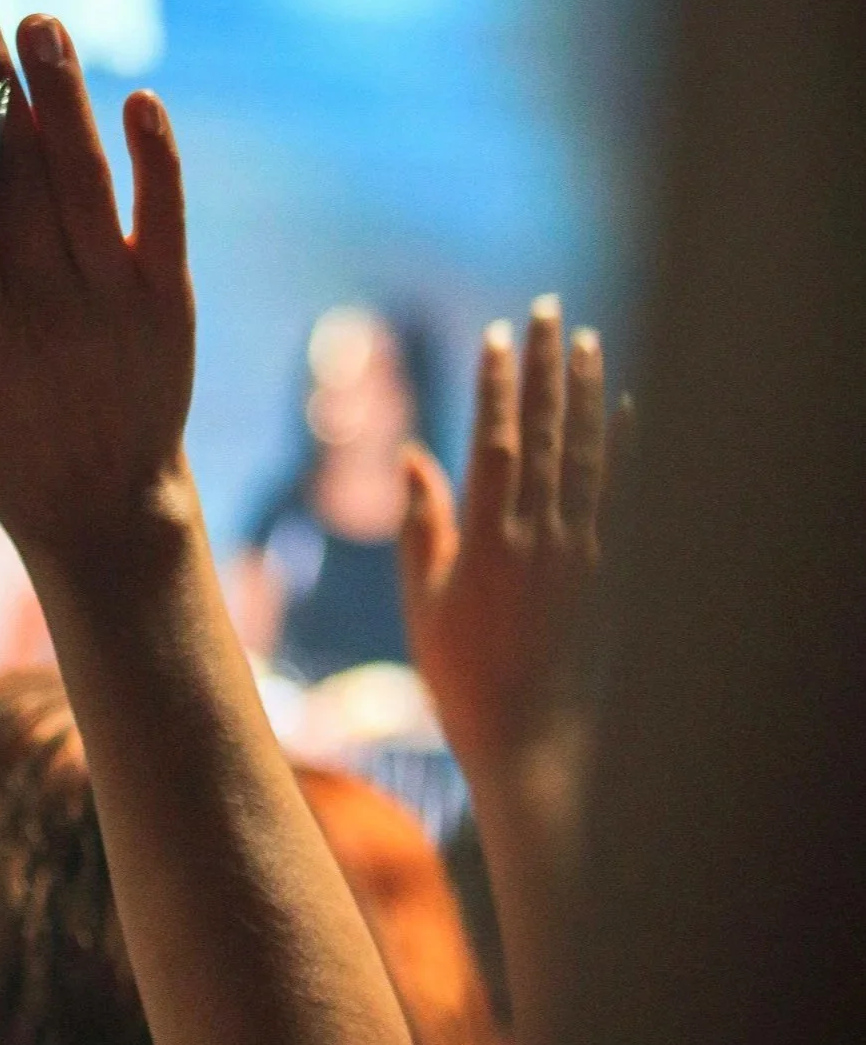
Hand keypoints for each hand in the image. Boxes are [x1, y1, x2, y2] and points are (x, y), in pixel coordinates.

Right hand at [0, 0, 196, 567]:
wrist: (102, 499)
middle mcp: (48, 305)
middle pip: (14, 177)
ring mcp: (114, 298)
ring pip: (84, 177)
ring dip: (61, 91)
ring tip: (37, 20)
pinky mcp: (167, 297)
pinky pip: (164, 213)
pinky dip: (154, 156)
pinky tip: (136, 99)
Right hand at [399, 295, 618, 786]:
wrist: (527, 734)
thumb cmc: (460, 672)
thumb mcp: (424, 600)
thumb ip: (424, 524)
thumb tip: (416, 457)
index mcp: (487, 542)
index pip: (494, 442)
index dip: (496, 386)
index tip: (497, 336)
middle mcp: (539, 536)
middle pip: (545, 433)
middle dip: (546, 368)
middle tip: (548, 310)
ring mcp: (580, 550)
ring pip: (586, 454)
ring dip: (586, 393)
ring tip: (586, 341)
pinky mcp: (607, 568)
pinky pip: (619, 493)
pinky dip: (623, 447)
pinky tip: (628, 408)